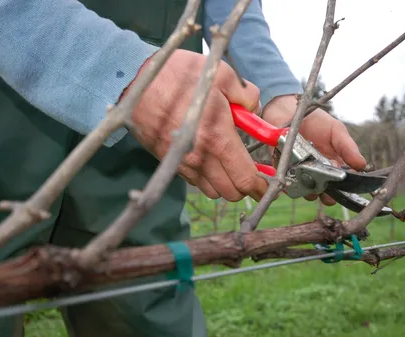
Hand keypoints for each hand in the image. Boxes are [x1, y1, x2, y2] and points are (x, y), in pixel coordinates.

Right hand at [124, 49, 267, 201]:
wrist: (135, 82)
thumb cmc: (179, 76)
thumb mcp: (222, 74)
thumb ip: (247, 95)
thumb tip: (255, 108)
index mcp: (218, 139)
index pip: (246, 179)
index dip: (262, 187)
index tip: (269, 184)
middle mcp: (201, 158)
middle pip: (230, 192)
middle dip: (245, 186)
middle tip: (250, 171)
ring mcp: (183, 163)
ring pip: (212, 191)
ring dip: (225, 183)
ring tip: (228, 164)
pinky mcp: (169, 161)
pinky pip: (194, 181)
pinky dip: (206, 178)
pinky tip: (208, 158)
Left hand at [261, 94, 366, 205]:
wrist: (288, 111)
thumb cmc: (315, 121)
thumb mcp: (336, 130)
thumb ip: (347, 147)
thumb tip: (362, 164)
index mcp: (334, 163)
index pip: (342, 181)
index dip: (344, 187)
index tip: (344, 186)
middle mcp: (318, 171)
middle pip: (325, 190)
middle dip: (326, 194)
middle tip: (326, 192)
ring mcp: (301, 172)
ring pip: (307, 190)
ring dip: (309, 191)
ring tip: (310, 184)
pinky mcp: (284, 171)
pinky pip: (288, 184)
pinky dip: (291, 185)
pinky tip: (294, 179)